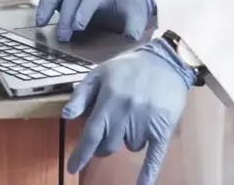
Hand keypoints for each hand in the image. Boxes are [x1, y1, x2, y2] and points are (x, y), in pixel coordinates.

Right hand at [35, 0, 154, 41]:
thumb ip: (134, 27)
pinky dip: (44, 5)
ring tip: (40, 25)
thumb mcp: (136, 17)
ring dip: (48, 7)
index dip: (83, 12)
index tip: (77, 27)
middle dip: (66, 17)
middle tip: (63, 37)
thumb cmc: (129, 8)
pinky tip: (39, 22)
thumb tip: (131, 37)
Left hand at [62, 38, 195, 183]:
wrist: (167, 59)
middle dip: (106, 143)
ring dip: (129, 139)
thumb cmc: (129, 67)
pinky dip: (148, 174)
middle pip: (109, 146)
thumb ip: (81, 94)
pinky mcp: (162, 128)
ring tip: (136, 117)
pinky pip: (154, 156)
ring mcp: (145, 122)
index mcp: (109, 101)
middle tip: (111, 130)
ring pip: (131, 147)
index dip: (80, 154)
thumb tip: (65, 116)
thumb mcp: (100, 72)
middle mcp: (126, 114)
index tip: (72, 167)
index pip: (90, 135)